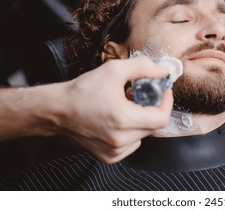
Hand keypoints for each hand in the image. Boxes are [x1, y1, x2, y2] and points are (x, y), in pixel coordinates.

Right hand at [57, 57, 173, 162]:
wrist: (58, 110)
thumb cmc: (83, 90)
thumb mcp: (114, 70)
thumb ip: (143, 67)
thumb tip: (163, 72)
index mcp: (123, 119)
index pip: (162, 118)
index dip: (166, 102)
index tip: (162, 91)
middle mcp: (120, 139)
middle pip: (154, 126)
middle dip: (152, 107)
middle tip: (141, 94)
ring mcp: (114, 151)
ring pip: (144, 134)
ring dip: (141, 119)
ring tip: (126, 106)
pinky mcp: (110, 157)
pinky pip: (133, 143)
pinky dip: (132, 131)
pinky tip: (118, 120)